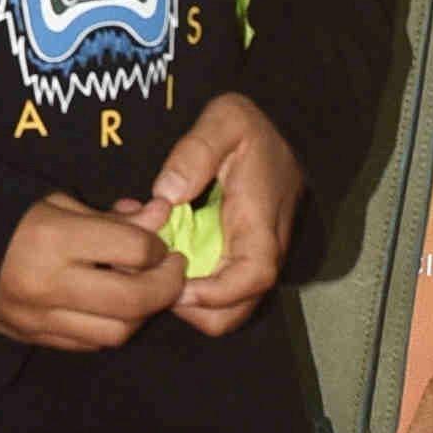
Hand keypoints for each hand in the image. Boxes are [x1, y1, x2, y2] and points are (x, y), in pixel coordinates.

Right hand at [0, 194, 190, 352]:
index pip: (134, 250)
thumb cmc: (8, 219)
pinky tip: (110, 307)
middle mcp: (49, 285)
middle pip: (134, 300)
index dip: (157, 245)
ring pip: (117, 332)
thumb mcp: (58, 203)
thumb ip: (113, 218)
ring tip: (141, 291)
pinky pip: (90, 344)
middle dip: (167, 286)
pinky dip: (110, 327)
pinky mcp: (34, 339)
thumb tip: (162, 216)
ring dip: (140, 314)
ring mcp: (40, 319)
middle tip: (172, 270)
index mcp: (54, 240)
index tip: (158, 242)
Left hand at [143, 91, 302, 331]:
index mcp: (261, 222)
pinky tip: (160, 249)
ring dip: (184, 298)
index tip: (176, 285)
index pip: (252, 278)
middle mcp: (261, 252)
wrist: (282, 132)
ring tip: (151, 262)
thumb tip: (168, 193)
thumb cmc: (255, 129)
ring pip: (221, 310)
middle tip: (151, 275)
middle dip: (190, 308)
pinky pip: (213, 291)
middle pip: (234, 312)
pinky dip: (185, 284)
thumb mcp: (227, 120)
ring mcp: (249, 260)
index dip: (214, 293)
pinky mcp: (236, 260)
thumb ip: (197, 151)